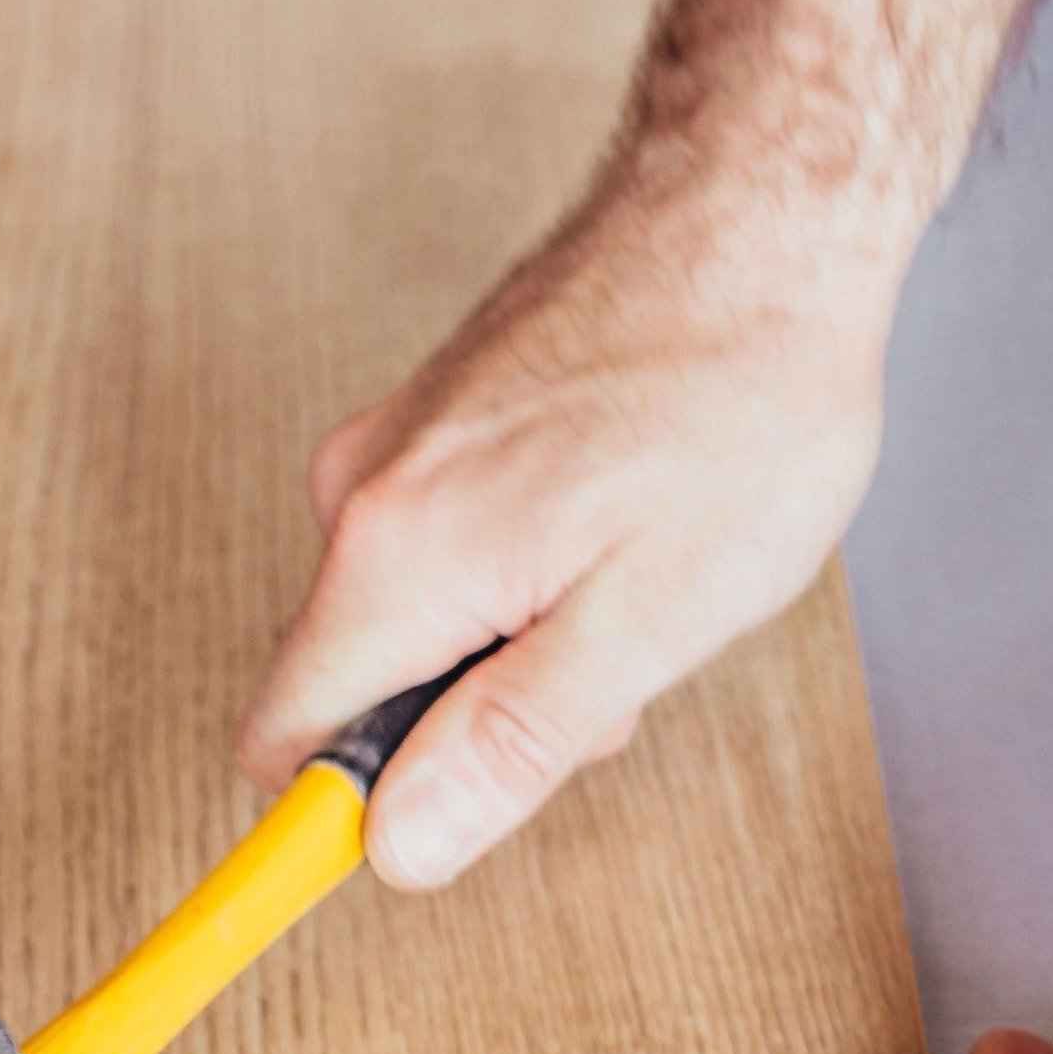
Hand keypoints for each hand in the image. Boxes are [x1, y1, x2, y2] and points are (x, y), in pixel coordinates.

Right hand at [235, 172, 913, 888]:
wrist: (767, 206)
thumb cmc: (739, 393)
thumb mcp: (649, 617)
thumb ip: (509, 741)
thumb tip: (396, 847)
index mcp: (396, 558)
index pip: (285, 749)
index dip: (347, 817)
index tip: (419, 834)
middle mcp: (362, 496)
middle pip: (362, 693)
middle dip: (478, 717)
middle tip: (613, 657)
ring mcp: (394, 447)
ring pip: (416, 624)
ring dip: (517, 637)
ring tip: (639, 561)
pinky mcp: (435, 419)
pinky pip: (447, 553)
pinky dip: (527, 566)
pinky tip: (624, 511)